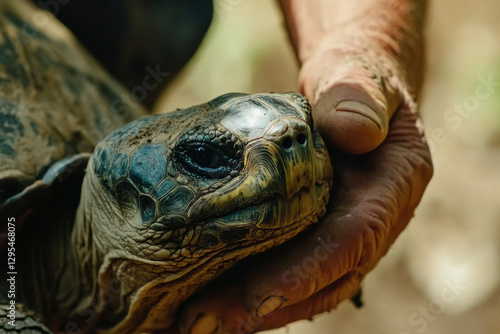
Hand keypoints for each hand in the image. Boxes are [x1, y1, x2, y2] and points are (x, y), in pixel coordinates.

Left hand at [175, 1, 432, 332]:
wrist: (346, 93)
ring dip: (252, 310)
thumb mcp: (354, 75)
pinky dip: (249, 287)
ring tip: (194, 322)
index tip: (255, 298)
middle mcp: (372, 219)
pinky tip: (205, 295)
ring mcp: (341, 230)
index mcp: (393, 185)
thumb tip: (354, 132)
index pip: (355, 238)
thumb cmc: (349, 79)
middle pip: (325, 278)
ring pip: (305, 285)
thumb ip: (356, 95)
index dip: (308, 271)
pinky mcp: (314, 231)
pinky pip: (286, 266)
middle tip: (202, 322)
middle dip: (266, 307)